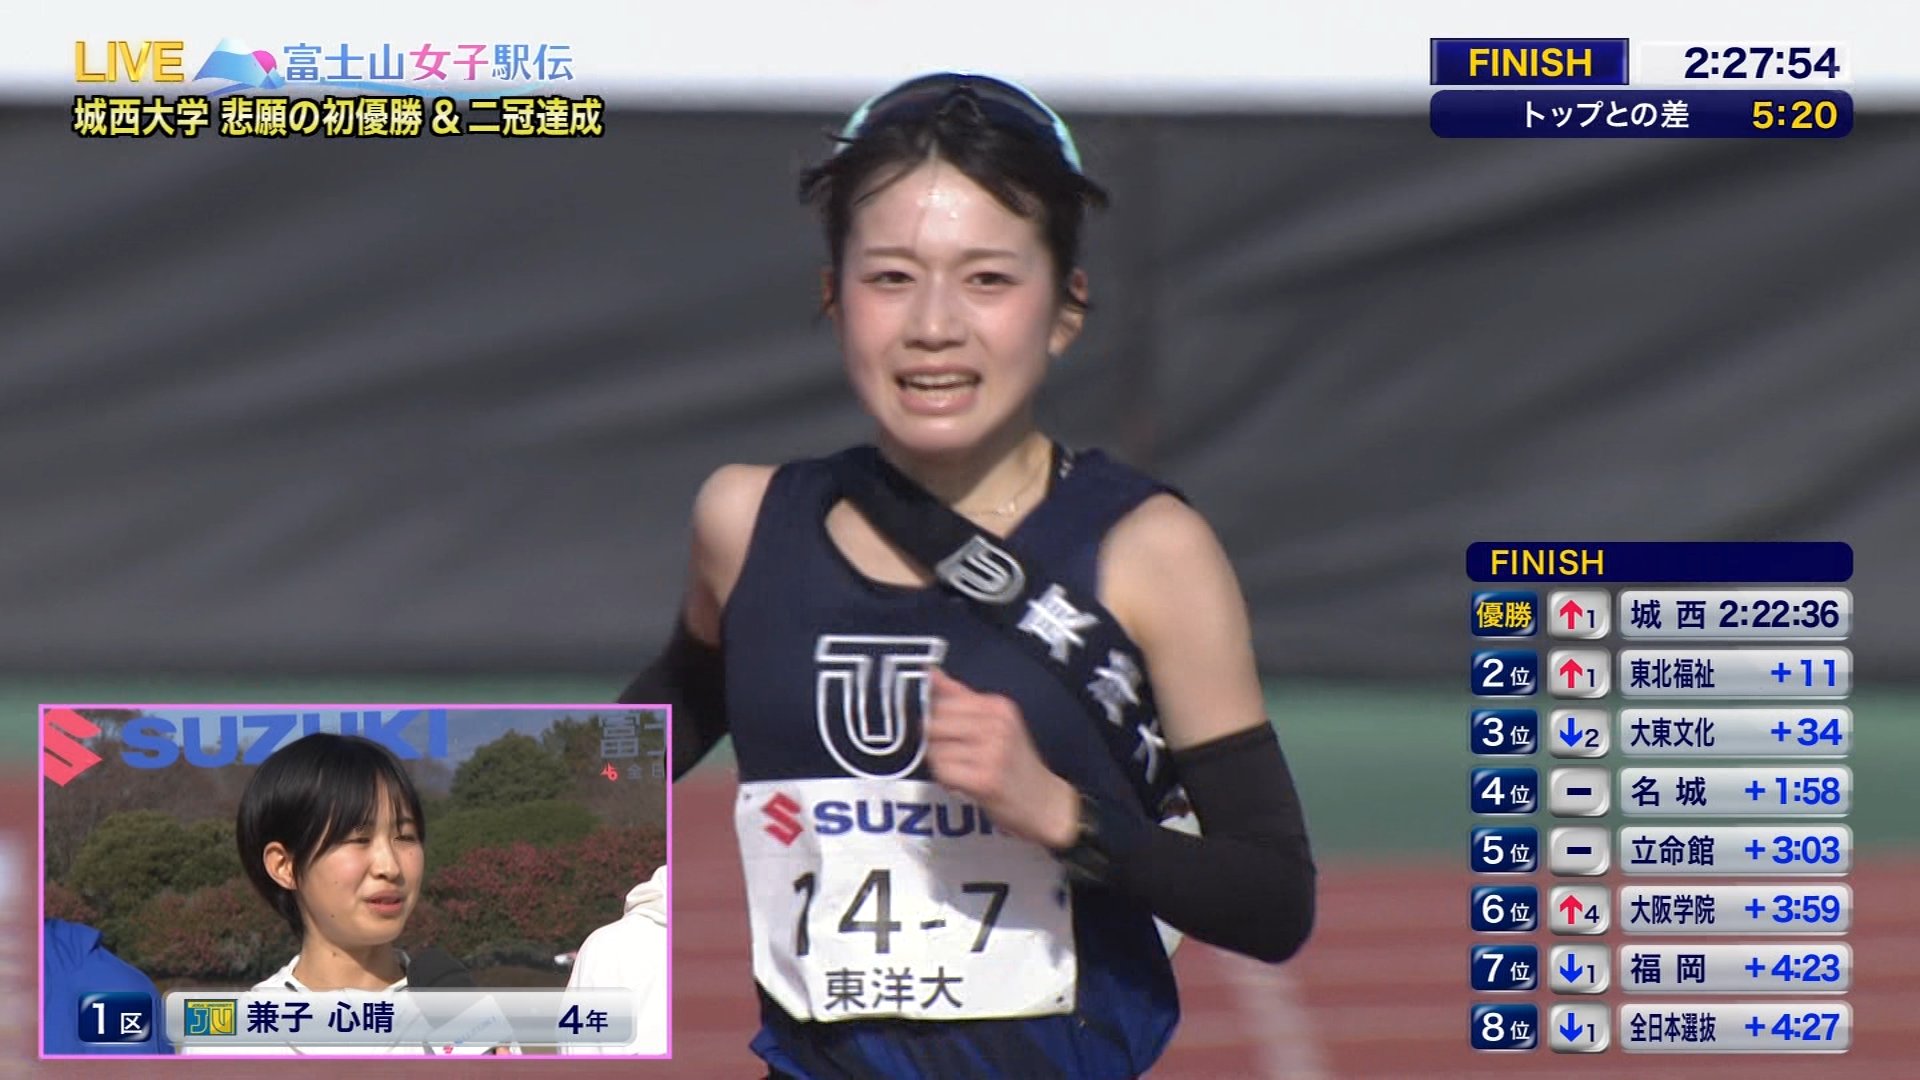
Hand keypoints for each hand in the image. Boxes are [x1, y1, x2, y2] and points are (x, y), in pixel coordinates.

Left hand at [925, 668, 1078, 850]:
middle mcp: (997, 725)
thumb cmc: (1015, 763)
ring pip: (936, 750)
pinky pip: (943, 772)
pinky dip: (946, 780)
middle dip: (935, 743)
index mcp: (998, 706)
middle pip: (935, 724)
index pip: (943, 701)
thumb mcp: (996, 722)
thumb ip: (960, 696)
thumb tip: (930, 673)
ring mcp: (992, 752)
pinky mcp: (985, 779)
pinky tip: (963, 783)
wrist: (1045, 803)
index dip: (935, 720)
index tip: (946, 734)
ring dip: (941, 764)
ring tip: (962, 770)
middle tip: (954, 755)